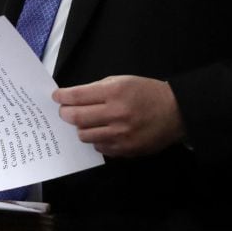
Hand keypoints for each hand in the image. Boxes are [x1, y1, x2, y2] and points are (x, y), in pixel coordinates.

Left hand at [53, 75, 185, 157]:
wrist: (176, 112)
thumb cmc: (147, 93)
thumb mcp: (122, 80)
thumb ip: (97, 89)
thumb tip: (73, 97)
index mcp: (115, 92)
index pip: (78, 96)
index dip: (62, 97)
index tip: (56, 97)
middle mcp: (116, 114)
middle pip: (76, 118)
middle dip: (65, 114)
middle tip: (64, 111)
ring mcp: (121, 134)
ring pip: (85, 135)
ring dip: (80, 128)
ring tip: (84, 122)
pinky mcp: (125, 149)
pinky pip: (99, 147)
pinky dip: (96, 139)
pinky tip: (101, 132)